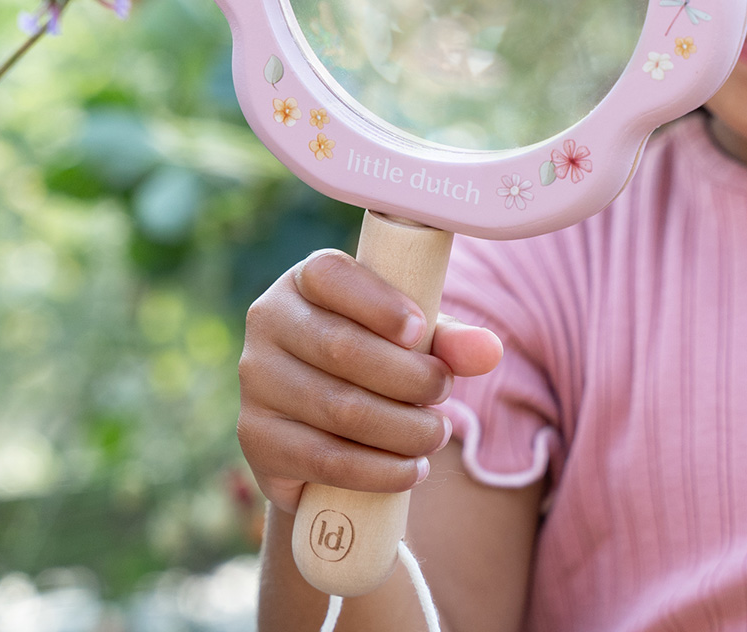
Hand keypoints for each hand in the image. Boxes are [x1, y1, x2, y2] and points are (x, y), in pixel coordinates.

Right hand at [237, 247, 502, 513]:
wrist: (318, 427)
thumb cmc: (375, 359)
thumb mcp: (411, 339)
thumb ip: (449, 339)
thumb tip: (490, 351)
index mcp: (305, 280)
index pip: (332, 276)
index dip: (378, 303)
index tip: (420, 331)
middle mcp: (269, 322)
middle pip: (341, 348)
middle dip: (407, 376)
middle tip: (444, 392)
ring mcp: (256, 381)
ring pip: (338, 407)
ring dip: (401, 427)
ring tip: (437, 434)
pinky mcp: (256, 437)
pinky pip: (324, 458)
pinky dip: (378, 469)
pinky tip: (412, 469)